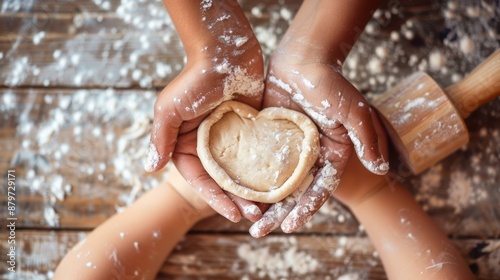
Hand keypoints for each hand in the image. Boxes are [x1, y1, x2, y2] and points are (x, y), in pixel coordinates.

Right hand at [146, 1, 265, 222]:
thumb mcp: (170, 109)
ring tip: (270, 206)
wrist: (225, 50)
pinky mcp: (251, 128)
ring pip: (242, 171)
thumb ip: (161, 139)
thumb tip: (150, 169)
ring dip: (253, 189)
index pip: (200, 179)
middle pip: (222, 180)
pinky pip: (258, 153)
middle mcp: (208, 144)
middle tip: (255, 216)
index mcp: (187, 143)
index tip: (233, 214)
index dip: (215, 198)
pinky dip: (266, 169)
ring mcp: (231, 137)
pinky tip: (279, 183)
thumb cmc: (194, 78)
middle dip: (237, 199)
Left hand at [250, 48, 388, 236]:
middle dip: (277, 214)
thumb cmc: (331, 83)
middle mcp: (310, 157)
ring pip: (274, 181)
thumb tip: (380, 168)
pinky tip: (234, 190)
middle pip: (293, 192)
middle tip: (258, 232)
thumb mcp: (353, 110)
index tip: (290, 227)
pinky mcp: (270, 138)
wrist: (303, 59)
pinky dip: (250, 176)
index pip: (319, 189)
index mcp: (331, 155)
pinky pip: (259, 161)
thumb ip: (366, 138)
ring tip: (244, 219)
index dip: (306, 209)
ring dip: (261, 200)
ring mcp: (289, 149)